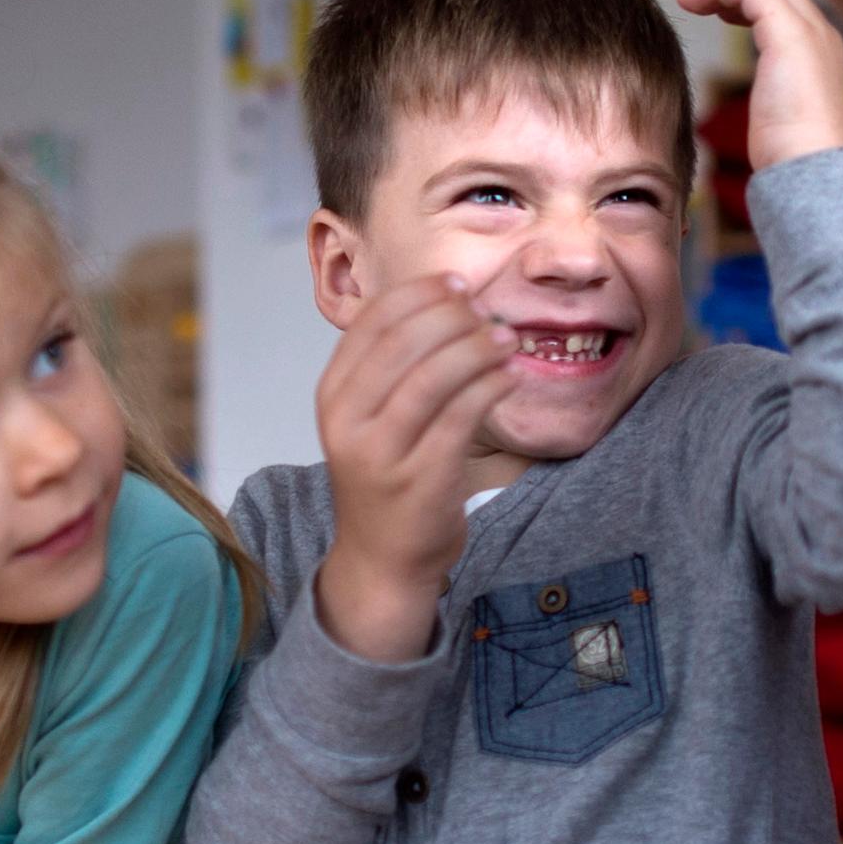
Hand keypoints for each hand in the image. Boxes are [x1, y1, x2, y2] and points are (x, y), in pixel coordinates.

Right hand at [312, 273, 515, 661]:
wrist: (383, 559)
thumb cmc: (386, 478)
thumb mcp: (369, 417)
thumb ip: (391, 365)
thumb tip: (449, 299)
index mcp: (332, 395)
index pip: (371, 323)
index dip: (419, 293)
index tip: (458, 284)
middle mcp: (347, 421)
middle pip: (402, 344)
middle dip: (452, 317)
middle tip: (487, 312)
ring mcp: (381, 453)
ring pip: (433, 377)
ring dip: (477, 348)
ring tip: (507, 339)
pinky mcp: (421, 479)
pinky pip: (461, 417)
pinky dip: (490, 387)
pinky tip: (510, 376)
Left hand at [677, 0, 842, 168]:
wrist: (812, 172)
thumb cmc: (790, 160)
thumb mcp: (780, 118)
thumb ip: (774, 97)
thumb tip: (763, 105)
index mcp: (820, 50)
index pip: (783, 1)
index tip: (710, 5)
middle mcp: (820, 32)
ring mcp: (810, 30)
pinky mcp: (791, 33)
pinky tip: (692, 2)